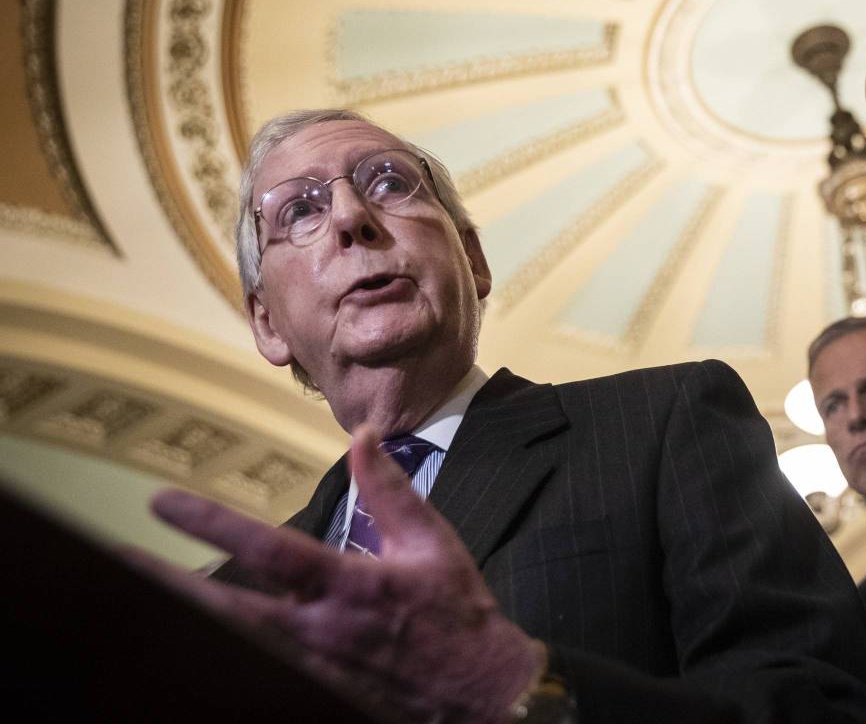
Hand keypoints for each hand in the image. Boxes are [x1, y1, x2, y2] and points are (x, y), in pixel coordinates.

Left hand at [145, 425, 541, 723]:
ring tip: (140, 594)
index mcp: (349, 586)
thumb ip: (388, 490)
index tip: (161, 502)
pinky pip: (261, 668)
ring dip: (190, 615)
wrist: (482, 693)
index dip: (213, 524)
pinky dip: (226, 651)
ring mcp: (313, 666)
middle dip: (169, 585)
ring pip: (235, 642)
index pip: (269, 550)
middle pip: (227, 610)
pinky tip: (196, 639)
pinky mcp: (318, 687)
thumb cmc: (460, 613)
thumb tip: (363, 436)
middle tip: (117, 559)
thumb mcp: (431, 542)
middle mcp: (320, 630)